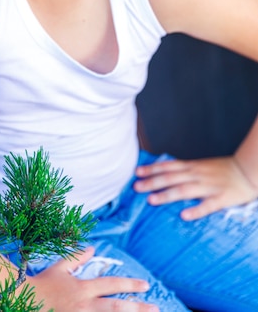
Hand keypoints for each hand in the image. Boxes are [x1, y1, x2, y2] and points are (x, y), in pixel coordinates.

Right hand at [28, 246, 158, 310]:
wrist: (23, 300)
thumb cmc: (41, 285)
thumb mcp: (59, 267)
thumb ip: (77, 257)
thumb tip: (93, 248)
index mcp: (82, 287)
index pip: (111, 285)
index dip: (129, 284)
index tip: (145, 285)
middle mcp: (84, 305)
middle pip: (116, 307)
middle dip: (137, 308)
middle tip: (155, 308)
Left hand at [134, 155, 257, 219]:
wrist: (247, 170)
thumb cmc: (222, 170)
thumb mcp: (201, 165)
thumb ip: (184, 169)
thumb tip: (165, 171)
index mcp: (193, 167)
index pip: (168, 166)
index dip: (152, 169)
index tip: (137, 172)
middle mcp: (197, 175)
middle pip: (171, 177)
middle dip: (152, 182)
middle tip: (136, 187)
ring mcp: (208, 187)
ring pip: (184, 190)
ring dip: (167, 194)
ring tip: (152, 200)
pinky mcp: (221, 199)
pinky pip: (207, 205)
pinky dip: (195, 210)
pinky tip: (184, 216)